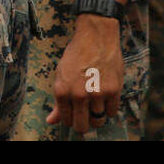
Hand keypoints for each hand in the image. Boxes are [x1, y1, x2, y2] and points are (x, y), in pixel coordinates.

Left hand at [47, 15, 122, 133]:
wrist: (95, 37)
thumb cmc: (76, 55)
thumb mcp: (61, 76)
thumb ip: (59, 102)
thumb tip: (51, 122)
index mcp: (62, 91)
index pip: (66, 120)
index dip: (71, 121)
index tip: (75, 116)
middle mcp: (78, 95)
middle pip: (82, 126)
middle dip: (84, 125)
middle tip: (86, 117)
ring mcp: (96, 93)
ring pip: (99, 120)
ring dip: (98, 115)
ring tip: (96, 103)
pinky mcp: (113, 90)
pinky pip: (112, 112)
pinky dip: (109, 109)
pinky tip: (106, 98)